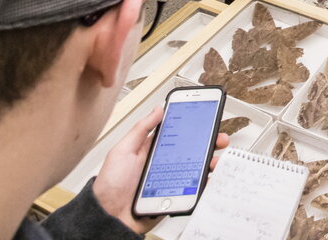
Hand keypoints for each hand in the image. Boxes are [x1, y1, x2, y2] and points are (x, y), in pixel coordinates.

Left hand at [92, 106, 230, 232]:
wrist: (109, 218)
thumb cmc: (110, 186)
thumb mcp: (122, 151)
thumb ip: (140, 129)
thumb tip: (157, 109)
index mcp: (152, 150)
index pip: (177, 133)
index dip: (193, 126)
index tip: (207, 118)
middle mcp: (164, 163)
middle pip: (192, 150)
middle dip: (209, 142)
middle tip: (218, 138)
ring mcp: (171, 179)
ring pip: (197, 168)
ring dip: (210, 162)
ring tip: (214, 160)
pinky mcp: (175, 195)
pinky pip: (194, 188)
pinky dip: (205, 183)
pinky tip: (208, 178)